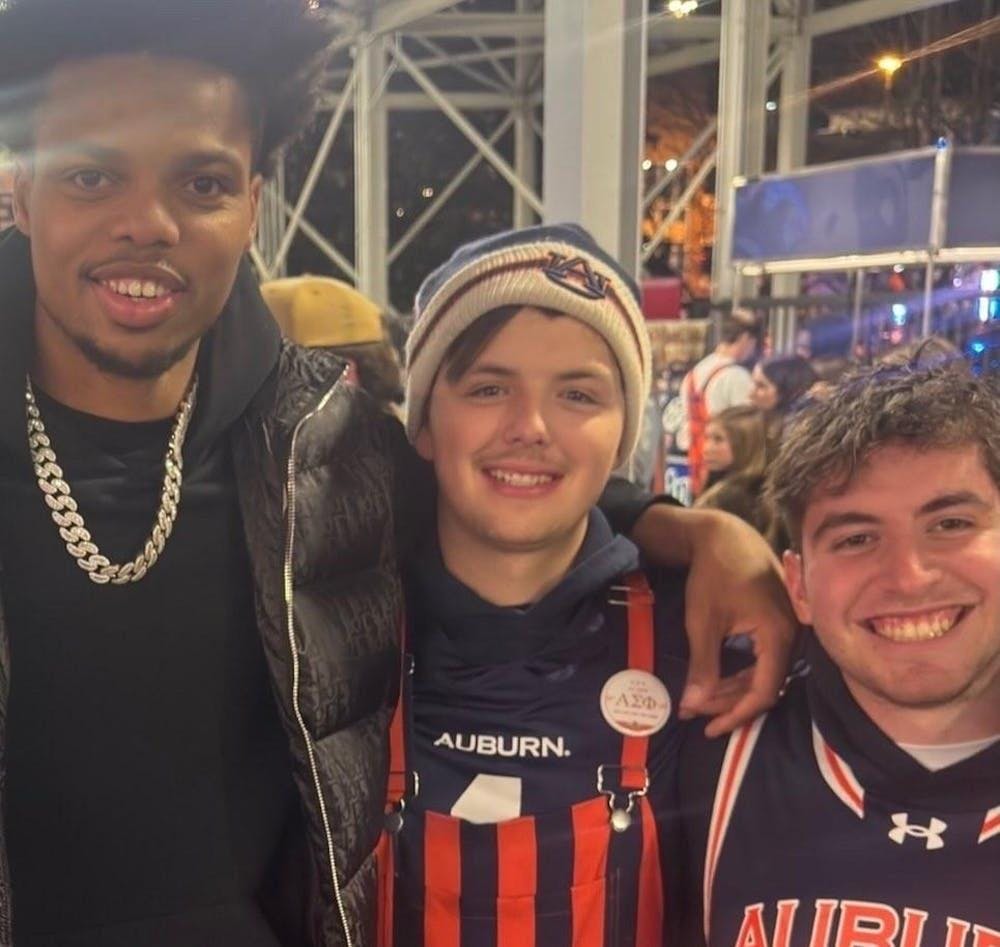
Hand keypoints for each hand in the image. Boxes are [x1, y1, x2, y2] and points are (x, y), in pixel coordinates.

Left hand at [629, 505, 799, 736]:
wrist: (724, 536)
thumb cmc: (713, 574)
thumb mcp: (703, 622)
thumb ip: (703, 666)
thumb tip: (693, 705)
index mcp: (779, 635)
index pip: (763, 691)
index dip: (735, 714)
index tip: (708, 728)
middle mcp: (792, 635)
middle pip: (764, 684)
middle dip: (727, 702)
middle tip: (693, 711)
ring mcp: (789, 628)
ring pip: (764, 672)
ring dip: (733, 689)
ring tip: (700, 700)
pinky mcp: (780, 623)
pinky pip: (764, 658)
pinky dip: (740, 671)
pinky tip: (718, 680)